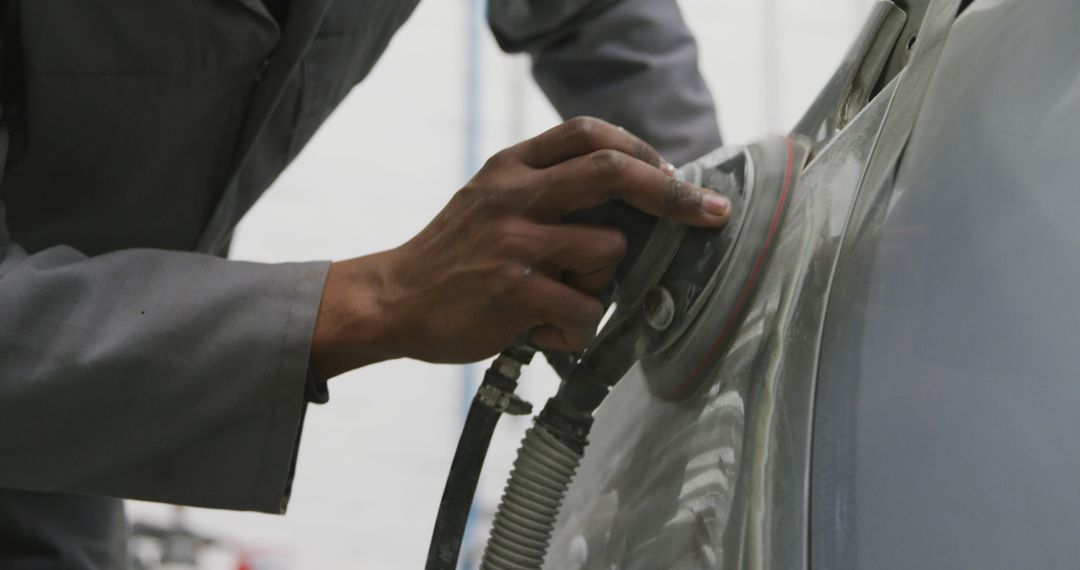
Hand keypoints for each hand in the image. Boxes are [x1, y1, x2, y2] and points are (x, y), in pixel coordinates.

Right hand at [310, 117, 730, 378]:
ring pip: (609, 252)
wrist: (393, 298)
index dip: (640, 149)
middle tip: (708, 213)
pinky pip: (585, 311)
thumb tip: (624, 190)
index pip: (587, 133)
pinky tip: (546, 333)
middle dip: (673, 193)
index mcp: (511, 168)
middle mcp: (514, 195)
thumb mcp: (488, 198)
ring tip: (564, 301)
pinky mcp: (515, 292)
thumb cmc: (452, 255)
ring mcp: (515, 242)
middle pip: (613, 172)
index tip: (671, 172)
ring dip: (603, 285)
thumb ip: (542, 187)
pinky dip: (578, 331)